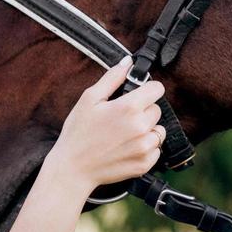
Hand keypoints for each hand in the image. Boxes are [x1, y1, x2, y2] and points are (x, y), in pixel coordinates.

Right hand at [43, 57, 165, 192]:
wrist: (73, 169)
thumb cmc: (78, 133)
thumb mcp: (89, 99)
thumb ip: (112, 78)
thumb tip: (128, 62)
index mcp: (128, 107)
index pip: (157, 88)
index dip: (147, 89)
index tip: (137, 95)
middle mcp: (141, 127)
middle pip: (157, 110)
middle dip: (143, 111)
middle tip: (122, 119)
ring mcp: (144, 147)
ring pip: (158, 131)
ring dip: (147, 131)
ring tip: (125, 135)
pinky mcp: (145, 164)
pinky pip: (156, 150)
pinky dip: (145, 149)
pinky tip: (127, 149)